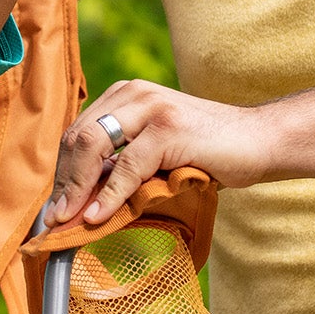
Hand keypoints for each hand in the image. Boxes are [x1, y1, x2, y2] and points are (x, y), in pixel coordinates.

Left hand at [45, 80, 267, 227]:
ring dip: (76, 189)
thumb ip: (122, 164)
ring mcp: (151, 107)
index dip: (62, 172)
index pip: (78, 132)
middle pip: (78, 137)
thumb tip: (82, 201)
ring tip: (68, 220)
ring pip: (93, 147)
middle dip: (64, 182)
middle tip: (55, 219)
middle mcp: (134, 93)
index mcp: (126, 94)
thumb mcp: (156, 154)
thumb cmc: (209, 152)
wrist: (259, 141)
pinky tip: (97, 217)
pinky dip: (107, 195)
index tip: (55, 207)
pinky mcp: (168, 128)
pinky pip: (125, 167)